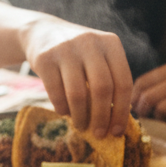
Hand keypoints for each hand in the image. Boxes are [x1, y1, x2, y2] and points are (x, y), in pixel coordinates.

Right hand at [20, 15, 131, 137]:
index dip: (122, 110)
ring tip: (81, 125)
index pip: (123, 81)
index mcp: (111, 43)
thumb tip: (118, 122)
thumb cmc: (78, 54)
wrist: (42, 32)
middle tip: (99, 133)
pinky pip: (56, 93)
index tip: (117, 131)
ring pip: (78, 94)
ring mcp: (65, 49)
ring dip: (81, 116)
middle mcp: (90, 42)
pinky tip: (64, 112)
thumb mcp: (97, 58)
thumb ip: (110, 81)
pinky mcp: (45, 58)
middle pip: (102, 88)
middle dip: (102, 117)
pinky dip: (62, 108)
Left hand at [132, 59, 165, 125]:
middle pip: (150, 96)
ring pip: (163, 109)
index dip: (133, 98)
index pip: (143, 81)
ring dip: (160, 119)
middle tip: (146, 118)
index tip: (133, 109)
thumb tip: (129, 104)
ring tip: (165, 119)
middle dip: (144, 111)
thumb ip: (156, 88)